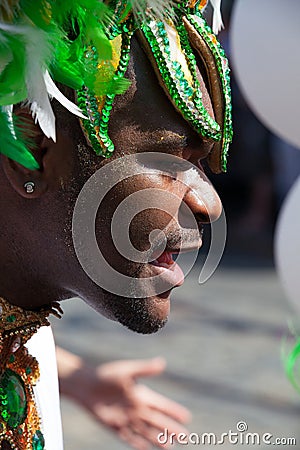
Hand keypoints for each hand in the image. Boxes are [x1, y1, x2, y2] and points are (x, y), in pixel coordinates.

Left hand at [57, 348, 190, 449]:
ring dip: (158, 439)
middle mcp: (136, 407)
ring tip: (171, 446)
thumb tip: (162, 363)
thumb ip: (145, 369)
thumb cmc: (106, 374)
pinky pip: (128, 437)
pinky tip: (146, 449)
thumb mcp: (127, 370)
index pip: (161, 405)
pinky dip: (138, 443)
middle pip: (157, 421)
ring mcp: (126, 418)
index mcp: (141, 394)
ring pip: (146, 431)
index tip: (187, 417)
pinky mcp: (115, 426)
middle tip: (186, 437)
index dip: (173, 411)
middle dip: (171, 429)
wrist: (85, 384)